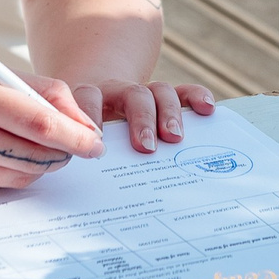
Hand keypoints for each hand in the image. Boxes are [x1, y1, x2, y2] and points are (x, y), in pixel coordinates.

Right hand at [0, 55, 104, 191]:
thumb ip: (36, 90)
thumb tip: (81, 120)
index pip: (38, 123)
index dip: (74, 136)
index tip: (96, 143)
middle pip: (33, 157)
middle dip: (64, 154)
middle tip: (78, 145)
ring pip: (18, 177)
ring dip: (42, 165)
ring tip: (46, 147)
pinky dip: (13, 173)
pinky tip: (10, 155)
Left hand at [73, 79, 217, 153]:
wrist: (89, 107)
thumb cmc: (81, 136)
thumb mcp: (75, 140)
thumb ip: (75, 151)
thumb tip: (72, 187)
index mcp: (88, 99)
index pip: (88, 95)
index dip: (90, 113)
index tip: (98, 142)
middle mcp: (116, 91)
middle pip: (132, 94)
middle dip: (142, 119)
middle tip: (146, 147)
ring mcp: (141, 94)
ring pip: (158, 91)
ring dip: (169, 113)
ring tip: (175, 137)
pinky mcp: (161, 97)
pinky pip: (181, 92)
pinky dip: (195, 97)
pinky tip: (207, 108)